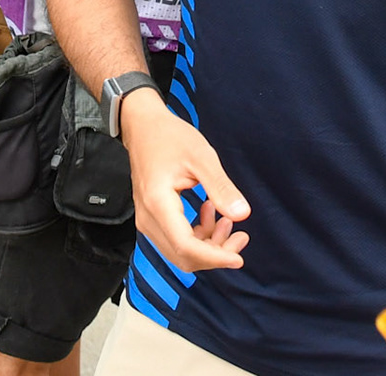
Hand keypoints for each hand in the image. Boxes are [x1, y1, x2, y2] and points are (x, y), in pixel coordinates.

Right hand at [119, 89, 249, 272]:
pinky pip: (176, 240)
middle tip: (241, 237)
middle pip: (183, 256)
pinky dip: (198, 235)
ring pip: (180, 252)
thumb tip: (242, 214)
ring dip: (208, 245)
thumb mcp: (202, 157)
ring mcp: (148, 221)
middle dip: (215, 254)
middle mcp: (148, 219)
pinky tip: (210, 211)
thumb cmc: (169, 137)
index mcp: (158, 204)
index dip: (214, 258)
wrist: (143, 127)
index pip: (186, 247)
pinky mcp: (152, 219)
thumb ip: (221, 188)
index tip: (239, 258)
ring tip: (228, 221)